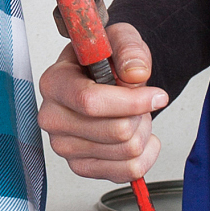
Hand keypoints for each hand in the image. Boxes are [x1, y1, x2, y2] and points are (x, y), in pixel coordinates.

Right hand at [36, 23, 167, 182]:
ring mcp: (64, 146)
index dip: (130, 102)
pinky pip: (129, 171)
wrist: (103, 80)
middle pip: (115, 131)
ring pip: (126, 151)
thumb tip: (135, 74)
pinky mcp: (80, 167)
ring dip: (143, 131)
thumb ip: (129, 48)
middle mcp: (52, 118)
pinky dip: (145, 154)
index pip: (90, 102)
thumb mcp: (119, 39)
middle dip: (141, 115)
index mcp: (54, 83)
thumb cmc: (105, 61)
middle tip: (139, 101)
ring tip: (133, 114)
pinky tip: (137, 135)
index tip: (157, 95)